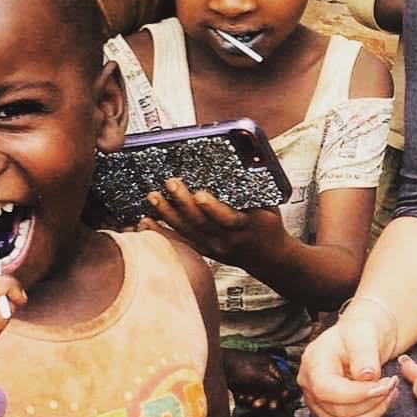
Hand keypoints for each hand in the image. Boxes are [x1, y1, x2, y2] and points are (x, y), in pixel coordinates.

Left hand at [139, 177, 286, 270]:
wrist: (268, 256)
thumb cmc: (269, 225)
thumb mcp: (270, 207)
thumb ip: (254, 189)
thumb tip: (244, 161)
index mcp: (247, 225)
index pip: (228, 218)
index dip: (213, 208)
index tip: (199, 194)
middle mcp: (228, 239)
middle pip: (202, 222)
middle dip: (184, 203)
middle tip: (171, 183)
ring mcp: (214, 246)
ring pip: (188, 230)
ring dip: (168, 213)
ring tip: (153, 197)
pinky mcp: (204, 250)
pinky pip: (180, 240)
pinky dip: (162, 231)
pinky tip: (145, 221)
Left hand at [225, 348, 299, 411]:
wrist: (215, 365)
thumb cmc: (237, 367)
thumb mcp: (258, 375)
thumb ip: (274, 384)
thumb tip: (287, 393)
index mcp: (271, 366)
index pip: (281, 384)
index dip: (279, 396)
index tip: (274, 405)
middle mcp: (264, 372)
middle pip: (271, 391)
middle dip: (264, 399)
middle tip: (256, 404)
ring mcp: (254, 379)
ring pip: (260, 395)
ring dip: (253, 399)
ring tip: (245, 398)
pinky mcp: (244, 385)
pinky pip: (250, 396)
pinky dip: (245, 397)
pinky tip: (239, 395)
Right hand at [298, 307, 398, 416]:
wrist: (362, 340)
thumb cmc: (361, 333)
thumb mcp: (364, 334)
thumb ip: (364, 354)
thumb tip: (366, 376)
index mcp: (313, 363)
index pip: (326, 390)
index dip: (357, 394)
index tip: (384, 385)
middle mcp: (310, 387)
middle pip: (337, 413)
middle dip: (371, 403)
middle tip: (392, 386)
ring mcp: (318, 405)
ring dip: (373, 415)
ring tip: (389, 395)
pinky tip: (380, 406)